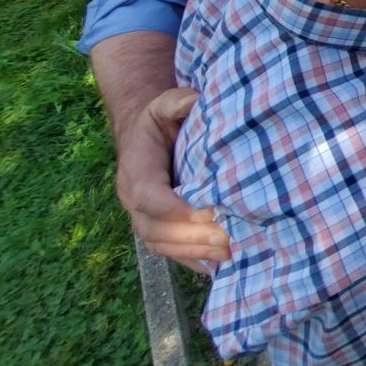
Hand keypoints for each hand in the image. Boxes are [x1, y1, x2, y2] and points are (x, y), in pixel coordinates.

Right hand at [115, 87, 229, 270]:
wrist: (145, 138)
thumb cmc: (159, 122)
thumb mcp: (164, 105)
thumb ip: (176, 102)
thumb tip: (194, 100)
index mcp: (136, 172)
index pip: (149, 197)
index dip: (174, 209)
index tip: (205, 213)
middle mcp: (135, 201)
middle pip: (156, 230)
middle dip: (190, 238)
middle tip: (226, 237)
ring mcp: (144, 220)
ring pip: (163, 246)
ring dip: (195, 253)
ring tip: (230, 252)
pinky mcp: (158, 231)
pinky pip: (171, 253)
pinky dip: (195, 262)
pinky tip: (222, 264)